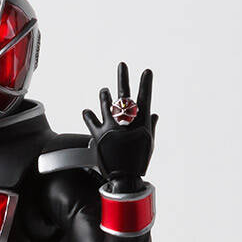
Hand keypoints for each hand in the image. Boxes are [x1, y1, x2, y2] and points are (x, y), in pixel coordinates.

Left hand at [82, 63, 157, 189]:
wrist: (124, 176)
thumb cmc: (139, 160)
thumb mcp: (148, 143)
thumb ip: (150, 126)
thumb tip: (155, 115)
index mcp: (140, 120)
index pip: (145, 96)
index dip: (146, 83)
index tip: (146, 71)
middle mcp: (125, 119)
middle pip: (124, 93)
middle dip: (123, 77)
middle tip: (121, 65)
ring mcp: (111, 125)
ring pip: (106, 103)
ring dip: (104, 95)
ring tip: (104, 90)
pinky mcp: (98, 134)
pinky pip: (91, 120)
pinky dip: (88, 115)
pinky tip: (86, 111)